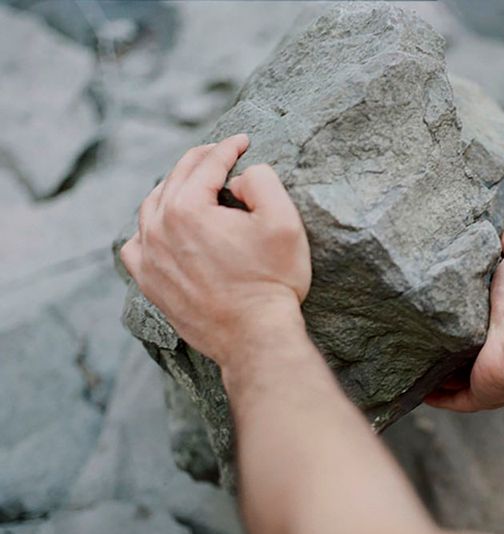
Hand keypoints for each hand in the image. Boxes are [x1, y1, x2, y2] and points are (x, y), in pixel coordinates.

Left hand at [120, 134, 310, 365]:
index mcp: (187, 209)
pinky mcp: (150, 283)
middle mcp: (158, 228)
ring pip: (151, 207)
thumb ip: (261, 180)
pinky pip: (136, 245)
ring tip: (191, 184)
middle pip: (176, 179)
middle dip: (200, 160)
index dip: (228, 147)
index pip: (207, 164)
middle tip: (220, 152)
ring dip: (173, 188)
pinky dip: (147, 229)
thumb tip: (238, 178)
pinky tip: (162, 228)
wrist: (255, 337)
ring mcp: (150, 258)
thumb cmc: (272, 281)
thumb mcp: (284, 221)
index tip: (243, 141)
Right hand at [425, 226, 503, 411]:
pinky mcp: (478, 393)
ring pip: (455, 375)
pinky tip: (413, 386)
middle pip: (466, 345)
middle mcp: (498, 347)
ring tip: (404, 354)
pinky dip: (433, 395)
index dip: (461, 307)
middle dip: (443, 338)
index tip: (437, 298)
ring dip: (435, 369)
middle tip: (413, 325)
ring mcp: (488, 372)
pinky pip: (450, 399)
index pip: (481, 314)